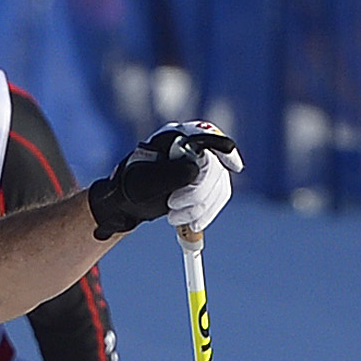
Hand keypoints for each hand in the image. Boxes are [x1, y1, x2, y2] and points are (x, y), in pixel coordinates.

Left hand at [85, 123, 241, 239]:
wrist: (126, 199)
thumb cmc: (131, 186)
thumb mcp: (144, 180)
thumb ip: (169, 173)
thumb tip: (195, 171)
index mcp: (178, 136)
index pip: (208, 137)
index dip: (224, 151)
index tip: (234, 166)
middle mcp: (195, 147)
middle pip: (215, 169)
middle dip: (197, 194)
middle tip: (172, 207)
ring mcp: (204, 165)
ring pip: (220, 186)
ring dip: (201, 208)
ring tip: (174, 218)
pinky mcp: (207, 183)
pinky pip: (219, 197)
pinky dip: (208, 213)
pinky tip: (192, 224)